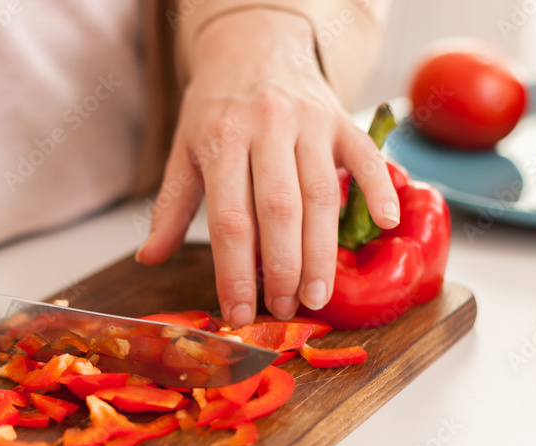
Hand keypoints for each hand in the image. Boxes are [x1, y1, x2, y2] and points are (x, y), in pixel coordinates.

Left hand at [136, 9, 399, 327]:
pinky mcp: (341, 117)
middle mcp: (266, 128)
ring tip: (317, 295)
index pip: (230, 222)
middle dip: (282, 270)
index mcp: (221, 140)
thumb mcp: (184, 150)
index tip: (239, 313)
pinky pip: (366, 155)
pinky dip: (379, 189)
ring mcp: (308, 121)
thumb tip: (148, 258)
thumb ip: (171, 207)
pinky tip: (386, 224)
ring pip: (321, 195)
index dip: (235, 274)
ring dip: (322, 253)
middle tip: (284, 309)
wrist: (252, 43)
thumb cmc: (216, 106)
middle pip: (279, 212)